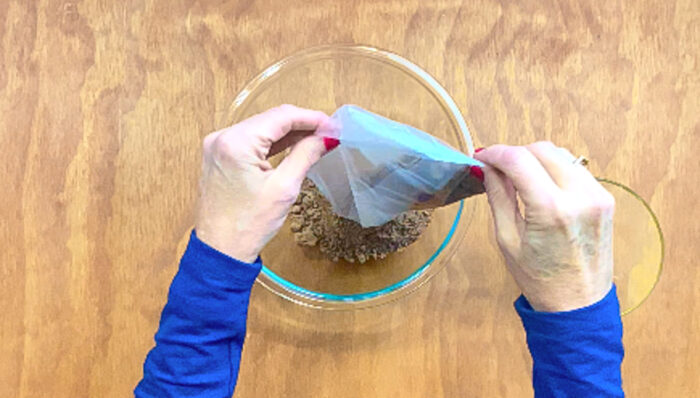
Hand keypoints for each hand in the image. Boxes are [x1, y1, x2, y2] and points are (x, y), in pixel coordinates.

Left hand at [195, 105, 337, 262]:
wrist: (220, 251)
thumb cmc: (249, 225)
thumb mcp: (284, 188)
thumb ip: (306, 154)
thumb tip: (327, 136)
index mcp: (236, 141)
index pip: (281, 116)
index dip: (312, 118)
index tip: (334, 125)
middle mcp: (222, 137)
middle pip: (270, 119)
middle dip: (302, 124)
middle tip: (330, 132)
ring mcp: (217, 146)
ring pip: (261, 129)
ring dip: (289, 133)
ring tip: (318, 138)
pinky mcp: (218, 156)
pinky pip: (250, 141)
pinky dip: (272, 143)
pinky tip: (294, 146)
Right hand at [474, 142, 614, 311]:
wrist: (579, 304)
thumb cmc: (540, 280)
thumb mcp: (507, 239)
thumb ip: (498, 196)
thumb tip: (488, 167)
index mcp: (552, 209)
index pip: (519, 159)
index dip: (496, 153)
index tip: (482, 157)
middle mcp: (580, 196)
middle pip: (542, 149)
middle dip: (516, 154)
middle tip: (498, 169)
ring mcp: (598, 195)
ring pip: (560, 154)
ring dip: (536, 159)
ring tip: (520, 179)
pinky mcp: (605, 199)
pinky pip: (575, 169)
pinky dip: (555, 170)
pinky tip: (542, 187)